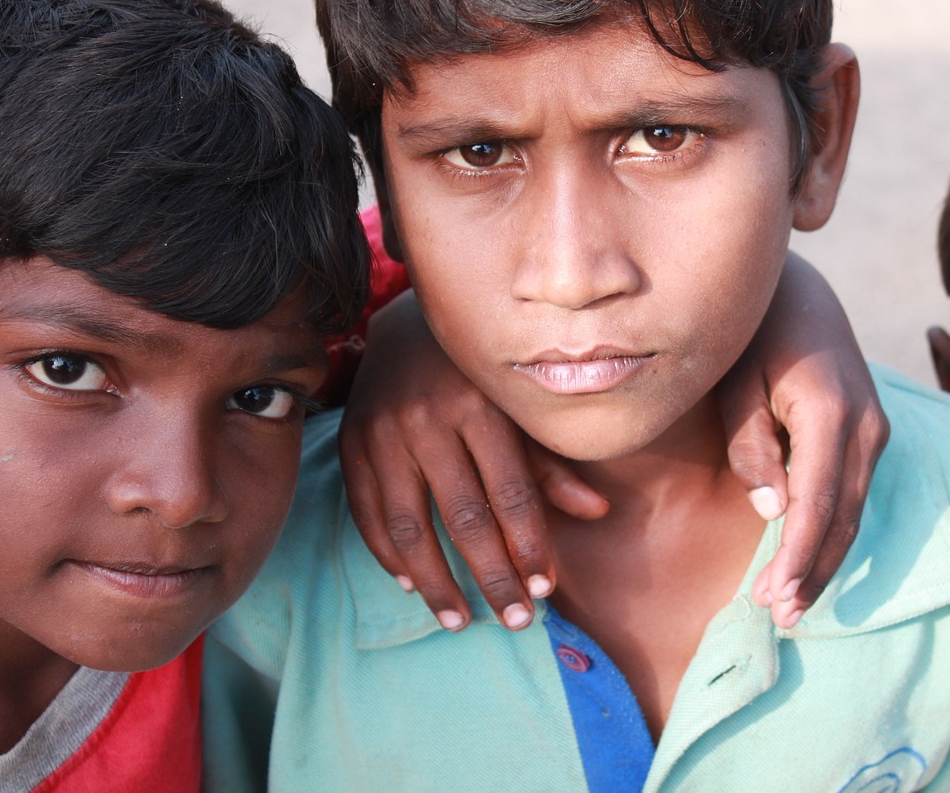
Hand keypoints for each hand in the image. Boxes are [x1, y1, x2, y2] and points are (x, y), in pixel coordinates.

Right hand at [338, 292, 607, 631]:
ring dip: (436, 581)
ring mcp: (383, 433)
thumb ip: (550, 463)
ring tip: (460, 620)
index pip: (510, 491)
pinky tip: (412, 583)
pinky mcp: (352, 442)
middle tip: (515, 621)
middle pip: (464, 516)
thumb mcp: (517, 408)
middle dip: (492, 576)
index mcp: (480, 406)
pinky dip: (388, 554)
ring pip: (409, 525)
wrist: (405, 327)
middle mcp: (428, 419)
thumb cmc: (477, 377)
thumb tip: (597, 512)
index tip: (545, 591)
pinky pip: (366, 513)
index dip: (529, 545)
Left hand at [718, 252, 888, 627]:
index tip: (775, 597)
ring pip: (853, 511)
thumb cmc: (755, 334)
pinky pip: (853, 494)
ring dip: (824, 559)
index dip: (797, 555)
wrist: (799, 289)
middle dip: (812, 571)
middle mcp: (865, 424)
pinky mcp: (869, 433)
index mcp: (829, 410)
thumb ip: (751, 443)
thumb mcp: (737, 382)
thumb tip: (772, 509)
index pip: (817, 502)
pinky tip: (806, 560)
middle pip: (843, 517)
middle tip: (779, 616)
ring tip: (789, 603)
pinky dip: (831, 531)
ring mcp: (874, 429)